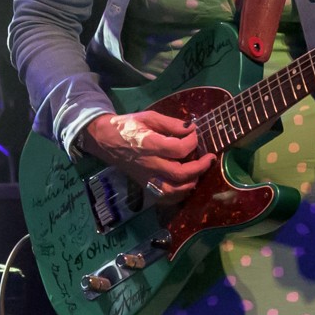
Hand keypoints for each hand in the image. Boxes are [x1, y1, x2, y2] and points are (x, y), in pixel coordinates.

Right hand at [78, 108, 214, 198]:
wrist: (105, 140)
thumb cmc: (128, 126)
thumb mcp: (148, 117)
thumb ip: (171, 124)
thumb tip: (192, 128)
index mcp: (149, 145)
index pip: (178, 149)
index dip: (192, 141)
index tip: (194, 134)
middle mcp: (149, 165)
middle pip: (180, 173)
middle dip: (200, 167)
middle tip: (209, 157)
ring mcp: (146, 178)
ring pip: (174, 190)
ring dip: (191, 182)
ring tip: (199, 171)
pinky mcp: (145, 185)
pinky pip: (165, 197)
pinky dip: (179, 195)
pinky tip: (186, 184)